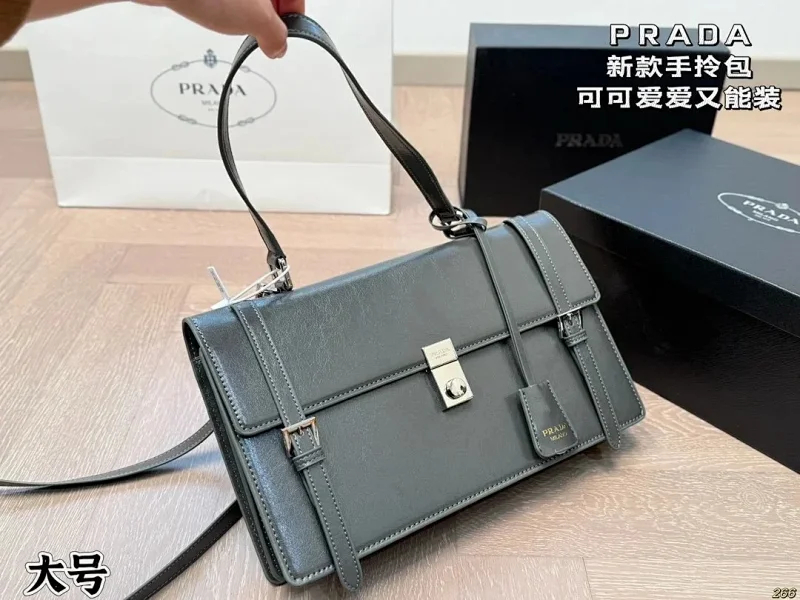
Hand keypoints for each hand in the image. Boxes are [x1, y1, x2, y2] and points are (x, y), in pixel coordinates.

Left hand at [139, 0, 304, 58]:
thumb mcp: (257, 19)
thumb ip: (276, 35)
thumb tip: (278, 46)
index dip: (295, 14)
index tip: (287, 33)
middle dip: (270, 14)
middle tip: (263, 33)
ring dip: (246, 10)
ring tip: (237, 23)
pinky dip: (225, 5)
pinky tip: (216, 13)